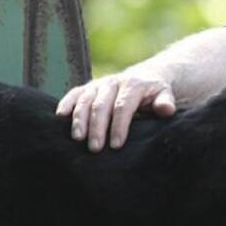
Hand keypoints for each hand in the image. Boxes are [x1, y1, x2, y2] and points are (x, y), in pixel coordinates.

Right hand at [55, 71, 175, 151]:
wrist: (146, 77)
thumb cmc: (155, 94)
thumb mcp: (164, 95)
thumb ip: (165, 102)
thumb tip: (166, 109)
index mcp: (133, 85)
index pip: (123, 106)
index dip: (119, 126)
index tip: (116, 145)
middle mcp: (113, 83)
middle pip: (101, 105)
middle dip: (97, 127)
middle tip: (95, 149)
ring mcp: (98, 84)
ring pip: (85, 100)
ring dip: (80, 119)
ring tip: (77, 139)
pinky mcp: (88, 88)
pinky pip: (74, 94)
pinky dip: (66, 103)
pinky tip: (60, 117)